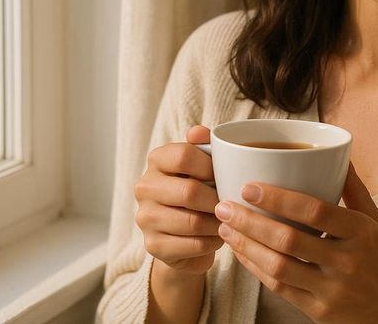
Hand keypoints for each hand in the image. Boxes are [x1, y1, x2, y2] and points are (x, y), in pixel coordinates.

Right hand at [135, 125, 223, 274]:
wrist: (184, 232)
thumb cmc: (199, 189)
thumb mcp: (202, 165)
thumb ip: (203, 145)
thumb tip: (198, 132)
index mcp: (156, 160)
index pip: (183, 155)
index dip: (211, 166)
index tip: (226, 175)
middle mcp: (144, 187)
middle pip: (189, 192)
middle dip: (217, 199)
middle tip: (233, 203)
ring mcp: (145, 218)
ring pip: (193, 222)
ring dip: (217, 223)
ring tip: (229, 220)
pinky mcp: (153, 245)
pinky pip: (193, 244)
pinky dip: (212, 241)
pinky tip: (218, 235)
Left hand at [212, 162, 377, 323]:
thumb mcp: (377, 222)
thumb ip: (354, 189)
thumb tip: (339, 153)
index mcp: (361, 233)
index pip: (315, 212)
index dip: (280, 199)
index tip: (250, 186)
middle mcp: (346, 262)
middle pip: (289, 239)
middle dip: (250, 222)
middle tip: (223, 205)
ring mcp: (331, 290)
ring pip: (279, 267)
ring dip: (246, 246)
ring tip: (224, 228)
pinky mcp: (318, 312)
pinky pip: (280, 288)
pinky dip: (256, 269)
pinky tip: (241, 253)